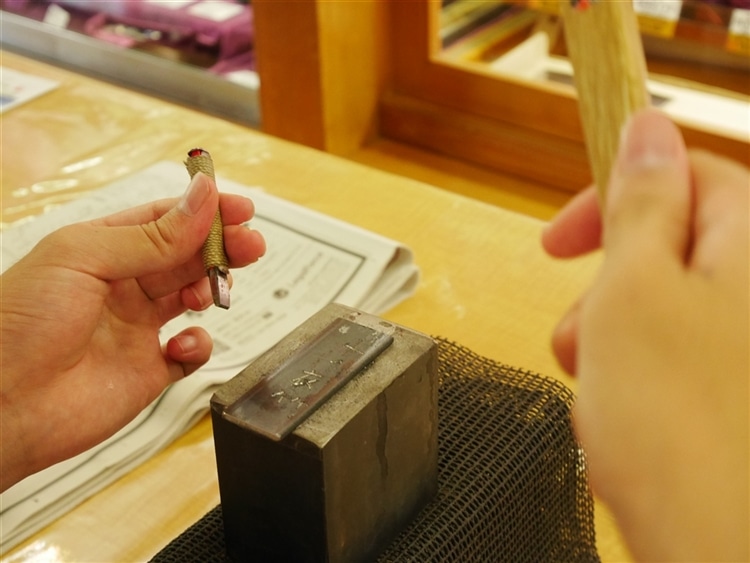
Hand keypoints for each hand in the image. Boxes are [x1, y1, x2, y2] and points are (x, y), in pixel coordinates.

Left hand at [0, 173, 265, 491]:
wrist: (0, 406)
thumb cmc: (19, 325)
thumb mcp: (84, 258)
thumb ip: (152, 235)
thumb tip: (202, 199)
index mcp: (101, 249)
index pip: (163, 219)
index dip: (202, 211)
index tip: (238, 207)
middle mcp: (121, 286)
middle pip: (185, 255)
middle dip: (220, 247)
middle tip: (250, 243)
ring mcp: (136, 328)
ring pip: (192, 297)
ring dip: (212, 288)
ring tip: (215, 290)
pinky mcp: (148, 371)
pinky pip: (190, 352)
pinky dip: (197, 345)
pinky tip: (181, 344)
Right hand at [543, 109, 748, 560]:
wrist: (714, 542)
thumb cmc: (679, 424)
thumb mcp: (634, 289)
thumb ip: (641, 202)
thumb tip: (648, 129)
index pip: (688, 175)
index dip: (616, 195)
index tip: (565, 235)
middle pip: (671, 245)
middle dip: (607, 282)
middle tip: (578, 324)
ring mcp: (747, 343)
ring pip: (662, 304)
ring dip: (610, 333)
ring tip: (591, 378)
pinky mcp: (732, 388)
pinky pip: (670, 352)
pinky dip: (631, 371)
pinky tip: (616, 410)